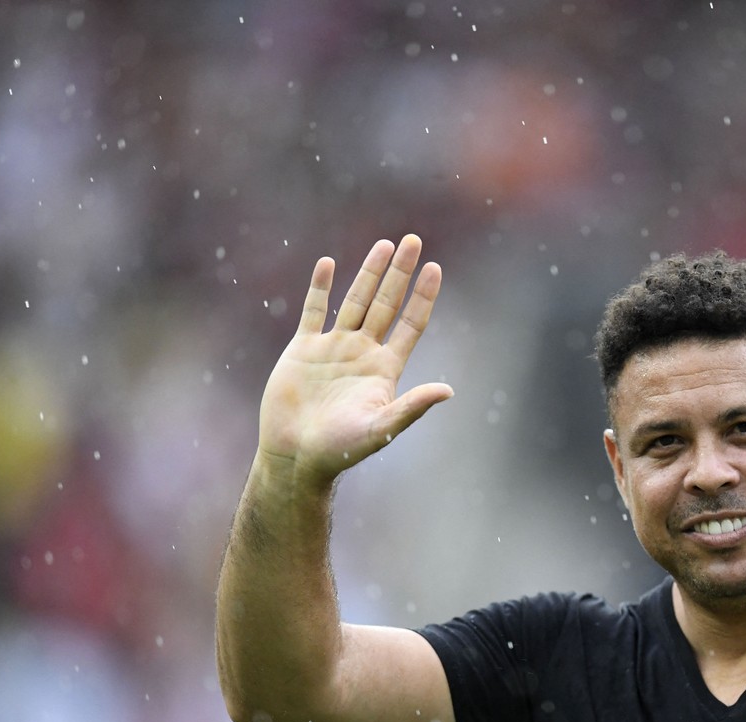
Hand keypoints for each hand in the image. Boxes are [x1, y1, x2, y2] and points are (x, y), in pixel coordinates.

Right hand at [258, 234, 452, 484]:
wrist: (296, 457)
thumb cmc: (341, 449)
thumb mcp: (382, 427)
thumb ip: (412, 407)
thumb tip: (449, 391)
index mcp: (385, 368)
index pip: (410, 324)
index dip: (422, 296)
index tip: (434, 268)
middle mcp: (362, 353)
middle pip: (386, 303)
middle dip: (399, 272)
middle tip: (413, 239)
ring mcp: (333, 349)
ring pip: (355, 301)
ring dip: (369, 273)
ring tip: (384, 244)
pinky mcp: (303, 350)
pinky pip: (314, 312)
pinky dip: (320, 288)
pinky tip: (328, 264)